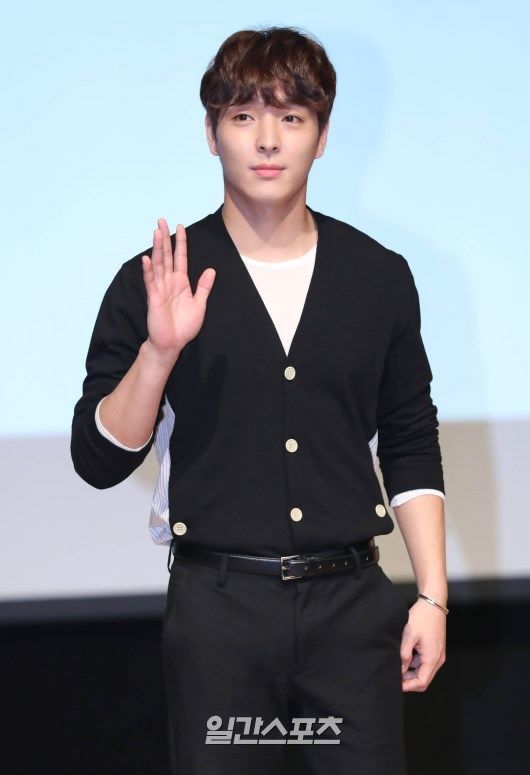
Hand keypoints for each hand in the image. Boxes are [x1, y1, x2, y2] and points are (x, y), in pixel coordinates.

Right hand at [141, 219, 215, 355]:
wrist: (173, 343)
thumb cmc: (184, 326)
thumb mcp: (199, 304)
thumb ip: (204, 287)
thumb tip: (211, 269)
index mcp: (181, 282)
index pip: (180, 258)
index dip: (180, 242)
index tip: (180, 227)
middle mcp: (169, 282)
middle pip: (166, 256)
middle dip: (164, 238)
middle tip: (161, 221)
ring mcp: (160, 289)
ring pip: (158, 265)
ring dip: (157, 248)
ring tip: (156, 232)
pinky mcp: (154, 298)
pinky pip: (151, 282)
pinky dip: (149, 270)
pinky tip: (147, 258)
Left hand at [400, 598, 446, 691]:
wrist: (433, 604)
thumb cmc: (422, 617)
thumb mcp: (409, 635)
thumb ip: (404, 654)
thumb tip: (400, 670)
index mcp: (432, 658)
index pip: (422, 682)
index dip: (408, 686)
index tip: (396, 685)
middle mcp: (438, 659)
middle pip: (424, 679)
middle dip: (409, 681)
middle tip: (395, 676)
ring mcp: (438, 654)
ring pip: (424, 671)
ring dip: (411, 672)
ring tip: (398, 665)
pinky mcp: (435, 649)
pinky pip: (425, 662)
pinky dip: (415, 663)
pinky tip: (405, 656)